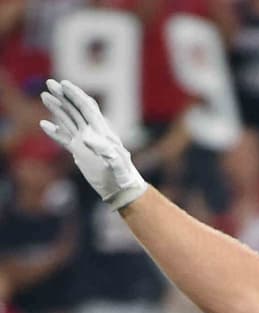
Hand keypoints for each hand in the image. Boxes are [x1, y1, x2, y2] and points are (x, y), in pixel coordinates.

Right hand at [39, 79, 146, 210]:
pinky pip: (65, 138)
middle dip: (64, 96)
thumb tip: (87, 137)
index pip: (88, 108)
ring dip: (57, 108)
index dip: (76, 95)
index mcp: (102, 132)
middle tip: (49, 83)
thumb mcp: (117, 165)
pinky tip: (43, 124)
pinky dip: (55, 131)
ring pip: (70, 120)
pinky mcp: (80, 152)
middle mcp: (93, 133)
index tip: (64, 84)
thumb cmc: (123, 178)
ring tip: (44, 96)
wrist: (123, 190)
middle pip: (77, 109)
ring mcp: (86, 141)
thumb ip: (106, 151)